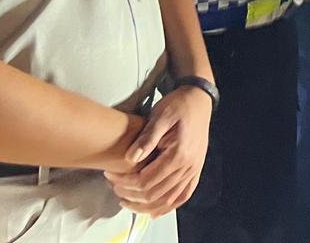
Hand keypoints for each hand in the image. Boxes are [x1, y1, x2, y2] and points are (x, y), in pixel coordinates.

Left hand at [104, 86, 210, 216]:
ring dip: (145, 205)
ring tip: (126, 200)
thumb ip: (146, 138)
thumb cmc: (178, 105)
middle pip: (154, 194)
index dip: (125, 182)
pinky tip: (154, 211)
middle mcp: (188, 166)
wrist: (199, 99)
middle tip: (114, 185)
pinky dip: (168, 207)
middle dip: (130, 194)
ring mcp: (194, 170)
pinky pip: (183, 196)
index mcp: (179, 154)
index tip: (110, 175)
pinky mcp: (196, 170)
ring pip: (168, 200)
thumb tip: (129, 158)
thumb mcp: (160, 115)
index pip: (146, 180)